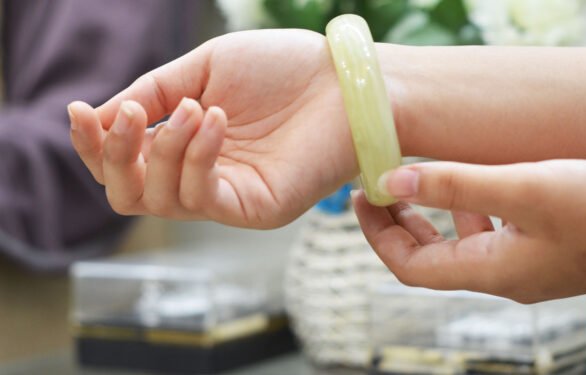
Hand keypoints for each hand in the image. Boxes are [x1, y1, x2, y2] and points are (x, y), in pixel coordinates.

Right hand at [69, 29, 358, 227]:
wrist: (343, 81)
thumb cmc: (281, 70)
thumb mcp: (203, 70)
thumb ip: (152, 94)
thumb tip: (94, 118)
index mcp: (186, 147)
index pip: (124, 164)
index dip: (94, 144)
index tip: (78, 110)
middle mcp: (201, 177)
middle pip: (127, 194)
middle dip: (116, 154)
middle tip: (132, 113)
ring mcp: (227, 197)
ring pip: (156, 199)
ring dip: (164, 147)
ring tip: (195, 107)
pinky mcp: (254, 208)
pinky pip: (200, 197)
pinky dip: (196, 156)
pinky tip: (214, 119)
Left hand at [353, 159, 585, 302]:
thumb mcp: (524, 189)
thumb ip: (455, 185)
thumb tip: (390, 181)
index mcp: (490, 271)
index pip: (409, 267)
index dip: (377, 234)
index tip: (360, 197)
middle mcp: (504, 274)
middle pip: (430, 257)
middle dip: (397, 223)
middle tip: (377, 189)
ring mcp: (527, 263)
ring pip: (460, 243)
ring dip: (432, 214)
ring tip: (415, 180)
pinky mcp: (547, 247)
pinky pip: (491, 232)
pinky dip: (470, 209)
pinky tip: (475, 183)